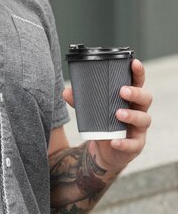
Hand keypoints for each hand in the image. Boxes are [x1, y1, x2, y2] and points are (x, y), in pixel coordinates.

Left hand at [62, 59, 152, 173]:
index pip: (137, 82)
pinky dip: (124, 143)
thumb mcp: (92, 109)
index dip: (138, 72)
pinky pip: (133, 144)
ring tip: (118, 113)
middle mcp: (138, 110)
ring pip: (144, 119)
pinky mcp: (135, 145)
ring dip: (131, 115)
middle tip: (122, 91)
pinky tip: (114, 141)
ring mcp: (139, 128)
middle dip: (136, 93)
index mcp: (129, 98)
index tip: (134, 62)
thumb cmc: (103, 123)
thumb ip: (80, 100)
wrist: (106, 151)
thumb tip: (67, 91)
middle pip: (146, 98)